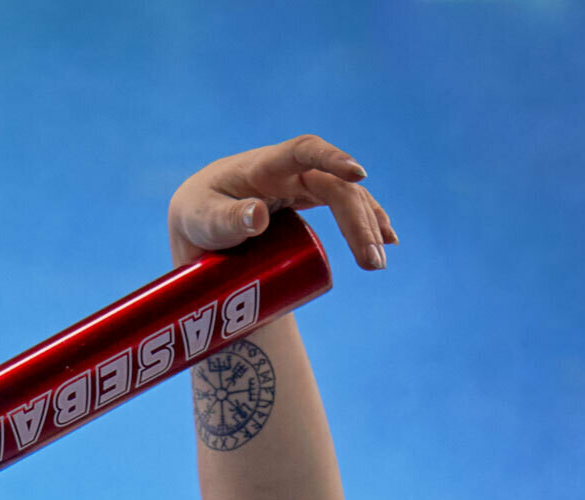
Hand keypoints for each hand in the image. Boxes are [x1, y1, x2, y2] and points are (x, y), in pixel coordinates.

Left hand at [167, 133, 396, 270]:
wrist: (197, 224)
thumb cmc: (198, 217)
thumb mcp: (204, 220)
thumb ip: (226, 219)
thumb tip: (259, 216)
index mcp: (264, 165)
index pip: (304, 151)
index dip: (332, 159)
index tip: (358, 175)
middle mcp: (289, 171)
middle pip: (334, 187)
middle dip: (356, 221)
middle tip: (369, 261)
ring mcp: (301, 185)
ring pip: (345, 198)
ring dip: (366, 227)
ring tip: (377, 264)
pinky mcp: (306, 201)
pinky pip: (344, 206)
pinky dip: (366, 222)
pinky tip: (387, 241)